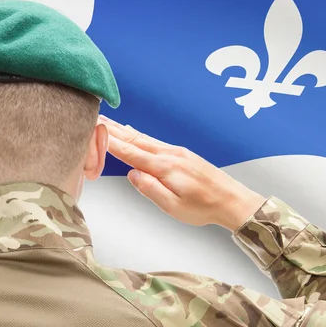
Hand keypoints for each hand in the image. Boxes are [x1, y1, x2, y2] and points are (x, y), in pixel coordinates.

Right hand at [99, 116, 266, 230]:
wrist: (231, 200)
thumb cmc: (203, 207)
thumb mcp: (172, 206)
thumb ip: (150, 189)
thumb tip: (132, 175)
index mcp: (165, 168)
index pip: (131, 153)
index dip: (111, 143)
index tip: (95, 132)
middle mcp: (169, 155)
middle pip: (135, 140)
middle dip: (113, 130)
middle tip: (95, 119)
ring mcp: (176, 152)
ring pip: (143, 138)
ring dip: (123, 130)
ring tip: (107, 122)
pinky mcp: (181, 154)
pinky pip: (153, 140)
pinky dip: (138, 134)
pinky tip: (132, 132)